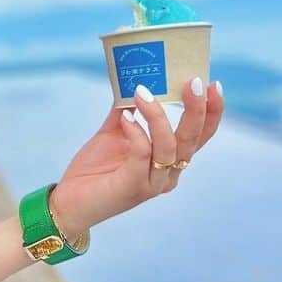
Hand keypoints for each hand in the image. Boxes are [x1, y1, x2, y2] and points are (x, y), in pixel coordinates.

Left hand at [48, 79, 224, 237]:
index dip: (211, 112)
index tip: (212, 84)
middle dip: (197, 109)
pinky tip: (125, 117)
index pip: (200, 135)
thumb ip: (125, 110)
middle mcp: (169, 174)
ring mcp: (153, 183)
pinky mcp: (134, 187)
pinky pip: (142, 154)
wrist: (69, 202)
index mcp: (170, 160)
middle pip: (193, 140)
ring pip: (169, 147)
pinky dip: (136, 132)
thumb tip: (132, 80)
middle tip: (193, 82)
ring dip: (158, 116)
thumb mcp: (113, 133)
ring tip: (142, 92)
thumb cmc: (94, 169)